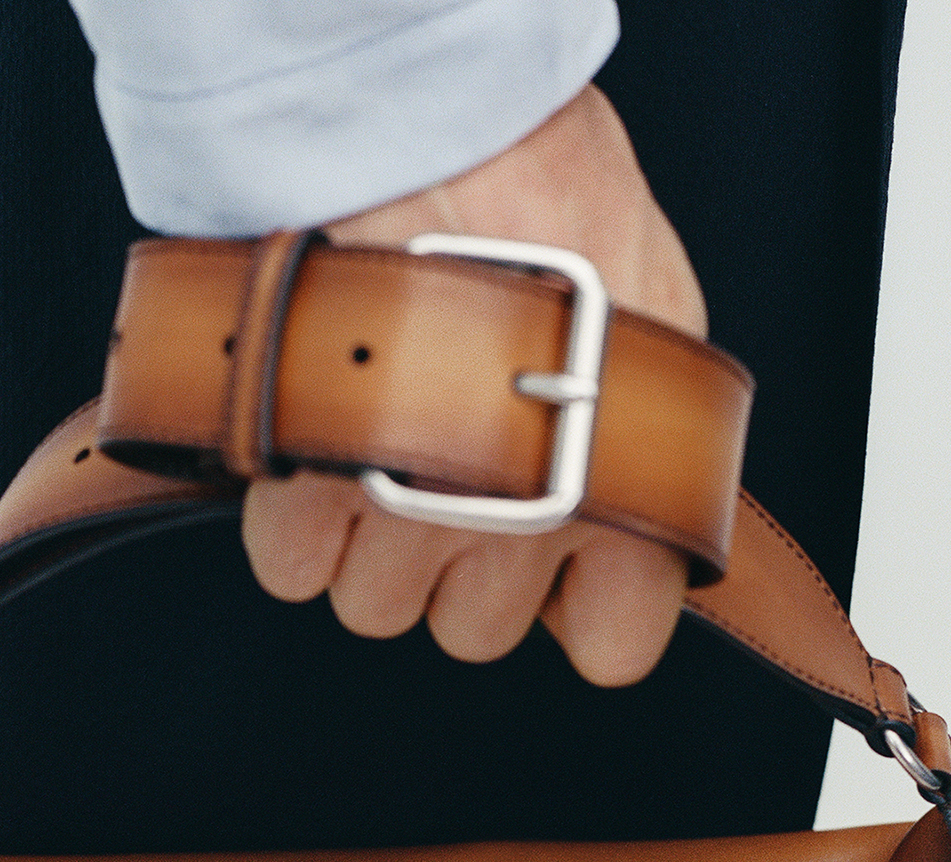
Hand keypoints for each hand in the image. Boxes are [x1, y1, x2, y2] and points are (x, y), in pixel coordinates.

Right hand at [241, 84, 705, 687]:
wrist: (425, 125)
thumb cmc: (547, 190)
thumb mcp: (658, 307)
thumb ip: (647, 427)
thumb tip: (637, 484)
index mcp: (623, 501)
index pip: (614, 648)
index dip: (578, 606)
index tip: (557, 559)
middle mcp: (522, 533)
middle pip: (474, 631)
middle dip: (460, 559)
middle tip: (450, 461)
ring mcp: (410, 524)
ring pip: (377, 606)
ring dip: (369, 542)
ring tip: (375, 438)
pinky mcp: (310, 494)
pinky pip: (291, 569)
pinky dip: (291, 519)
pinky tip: (316, 442)